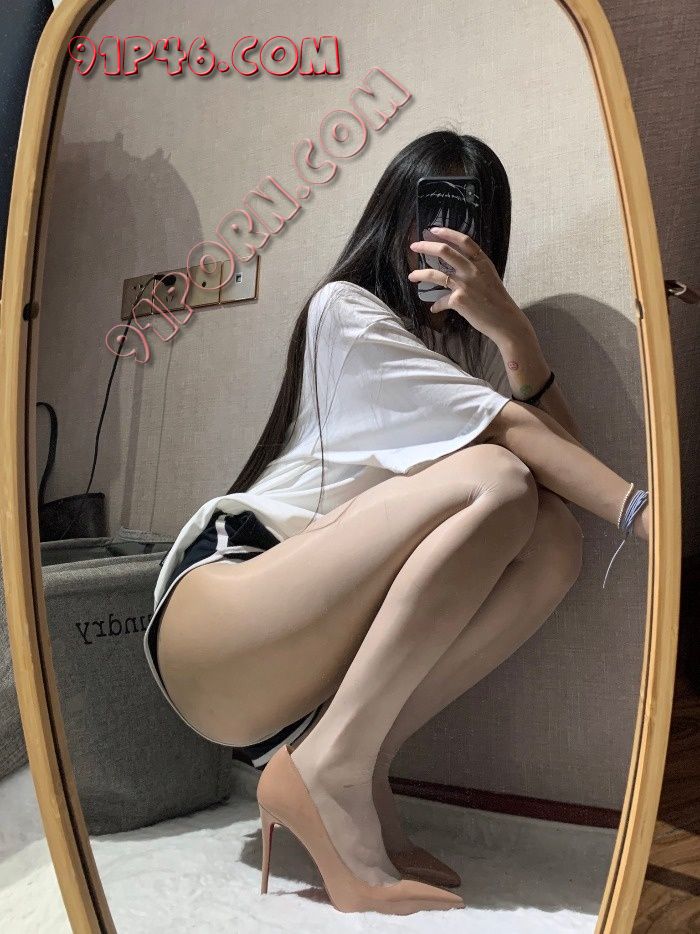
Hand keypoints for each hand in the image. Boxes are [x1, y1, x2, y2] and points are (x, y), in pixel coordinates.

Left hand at [407, 227, 526, 344]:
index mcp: (482, 261)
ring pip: (435, 274)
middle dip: (426, 247)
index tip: (433, 229)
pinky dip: (436, 305)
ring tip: (411, 276)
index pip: (463, 241)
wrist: (505, 320)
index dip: (447, 233)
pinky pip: (441, 301)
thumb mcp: (489, 276)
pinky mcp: (459, 300)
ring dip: (420, 274)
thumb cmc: (497, 299)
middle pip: (444, 251)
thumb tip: (457, 267)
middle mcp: (472, 270)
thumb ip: (475, 267)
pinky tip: (434, 308)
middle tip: (414, 246)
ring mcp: (465, 284)